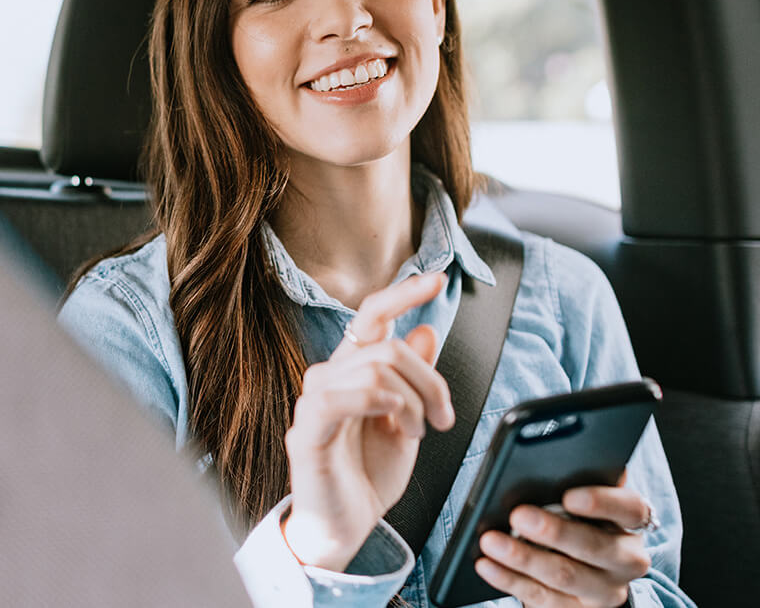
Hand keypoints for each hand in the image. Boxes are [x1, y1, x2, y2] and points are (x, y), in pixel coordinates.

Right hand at [283, 272, 454, 570]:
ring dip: (412, 403)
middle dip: (431, 380)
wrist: (345, 528)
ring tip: (415, 433)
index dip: (404, 292)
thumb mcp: (408, 419)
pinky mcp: (307, 429)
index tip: (437, 278)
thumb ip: (415, 377)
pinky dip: (379, 403)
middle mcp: (331, 375)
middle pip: (390, 347)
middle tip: (445, 417)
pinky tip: (393, 420)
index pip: (373, 315)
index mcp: (353, 368)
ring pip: (377, 369)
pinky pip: (342, 396)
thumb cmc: (369, 473)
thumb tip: (426, 329)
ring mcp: (315, 400)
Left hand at [475, 475, 651, 606]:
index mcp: (632, 521)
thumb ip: (576, 478)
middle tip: (518, 515)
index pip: (629, 508)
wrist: (592, 562)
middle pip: (593, 547)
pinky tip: (488, 565)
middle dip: (553, 531)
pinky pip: (541, 598)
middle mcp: (625, 559)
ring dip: (523, 558)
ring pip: (563, 576)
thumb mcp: (587, 492)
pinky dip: (510, 579)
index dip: (601, 501)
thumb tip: (543, 467)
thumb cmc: (583, 513)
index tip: (568, 496)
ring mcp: (604, 591)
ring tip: (491, 541)